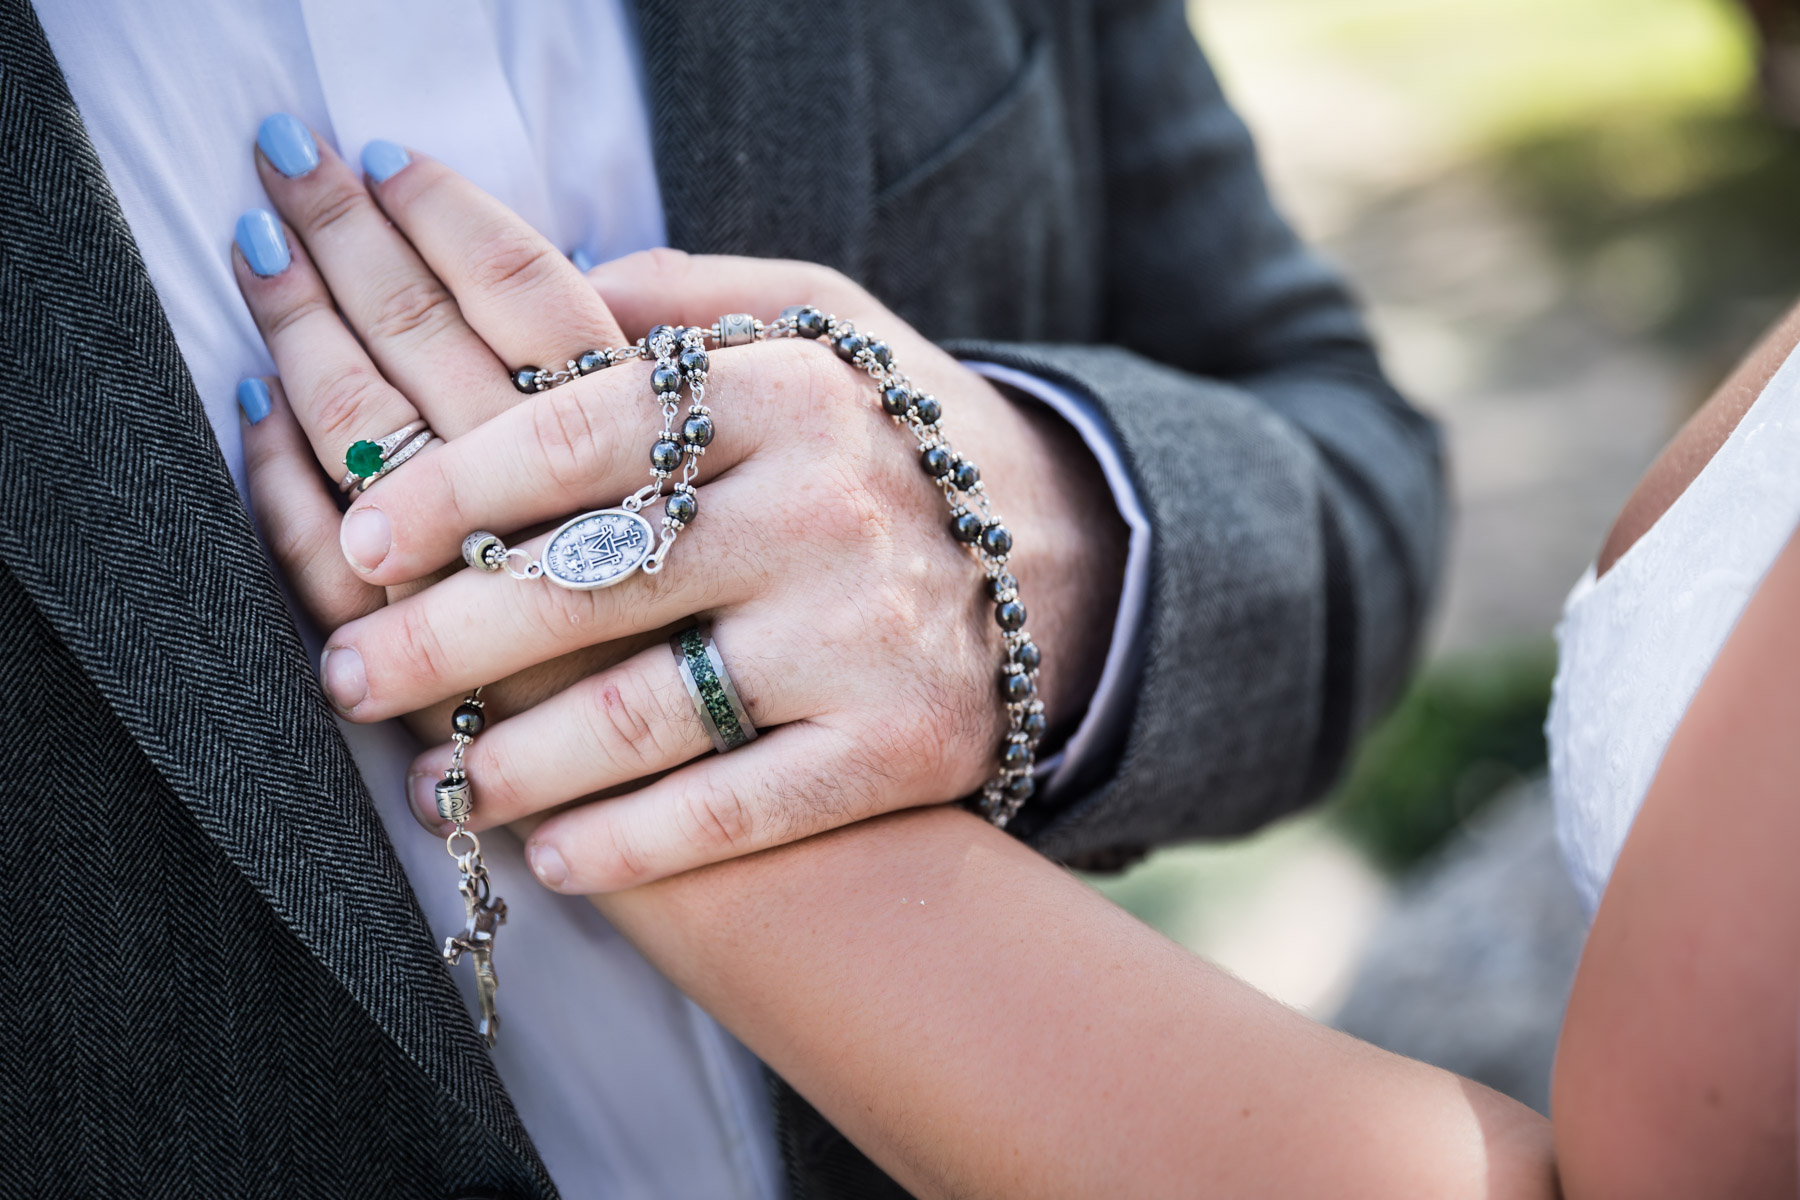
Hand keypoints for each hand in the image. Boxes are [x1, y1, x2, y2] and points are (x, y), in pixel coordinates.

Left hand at [237, 132, 1124, 891]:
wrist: (1069, 562)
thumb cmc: (894, 441)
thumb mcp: (822, 324)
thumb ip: (684, 299)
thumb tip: (541, 283)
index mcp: (783, 390)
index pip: (577, 433)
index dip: (452, 484)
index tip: (360, 535)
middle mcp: (821, 508)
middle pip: (584, 580)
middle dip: (441, 639)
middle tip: (346, 675)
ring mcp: (863, 635)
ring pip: (641, 712)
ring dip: (510, 761)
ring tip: (435, 781)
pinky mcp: (896, 748)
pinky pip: (737, 807)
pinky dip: (632, 842)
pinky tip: (552, 856)